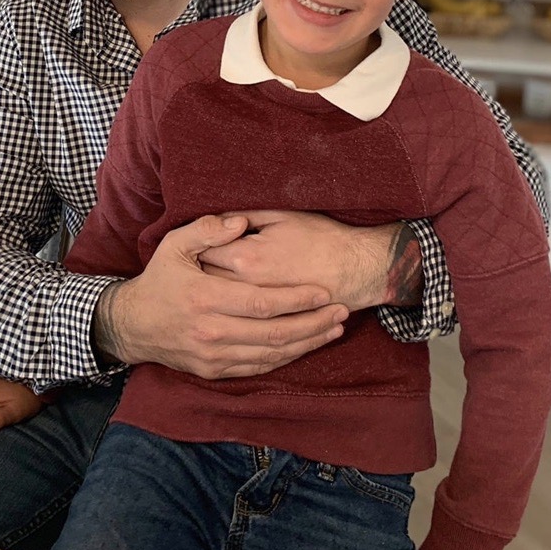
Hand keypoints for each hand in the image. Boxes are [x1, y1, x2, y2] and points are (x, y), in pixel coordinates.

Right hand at [95, 214, 347, 379]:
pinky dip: (285, 358)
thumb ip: (208, 229)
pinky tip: (305, 345)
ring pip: (271, 354)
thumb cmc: (159, 280)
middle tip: (341, 312)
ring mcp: (213, 356)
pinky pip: (258, 367)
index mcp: (205, 298)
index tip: (323, 292)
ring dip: (306, 343)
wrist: (132, 325)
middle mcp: (211, 332)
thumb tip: (240, 221)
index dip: (296, 299)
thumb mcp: (174, 245)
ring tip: (333, 328)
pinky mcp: (214, 371)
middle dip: (312, 324)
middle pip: (274, 333)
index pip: (261, 303)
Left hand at [199, 210, 421, 309]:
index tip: (192, 247)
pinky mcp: (275, 328)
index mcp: (246, 258)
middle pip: (208, 287)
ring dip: (212, 304)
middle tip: (191, 272)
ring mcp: (261, 313)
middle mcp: (248, 290)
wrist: (359, 267)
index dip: (196, 249)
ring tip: (205, 296)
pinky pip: (245, 333)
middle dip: (197, 279)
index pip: (205, 255)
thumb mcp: (280, 216)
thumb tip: (217, 220)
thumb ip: (243, 217)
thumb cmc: (320, 236)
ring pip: (223, 314)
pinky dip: (233, 326)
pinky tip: (230, 320)